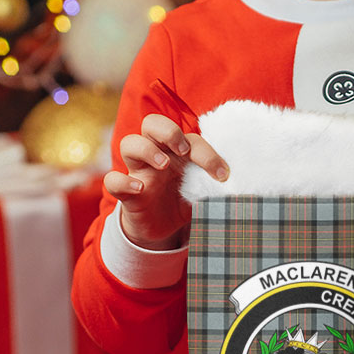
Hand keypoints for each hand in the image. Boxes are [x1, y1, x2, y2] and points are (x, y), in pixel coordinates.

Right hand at [103, 113, 227, 249]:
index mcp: (177, 151)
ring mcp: (138, 171)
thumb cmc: (184, 200)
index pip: (189, 137)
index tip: (222, 175)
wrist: (163, 230)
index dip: (207, 153)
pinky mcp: (125, 193)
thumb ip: (215, 184)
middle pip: (152, 123)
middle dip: (168, 131)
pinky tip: (140, 189)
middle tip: (183, 150)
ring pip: (129, 143)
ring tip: (164, 165)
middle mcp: (156, 154)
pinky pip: (112, 180)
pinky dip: (122, 181)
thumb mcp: (203, 191)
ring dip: (147, 149)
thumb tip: (241, 186)